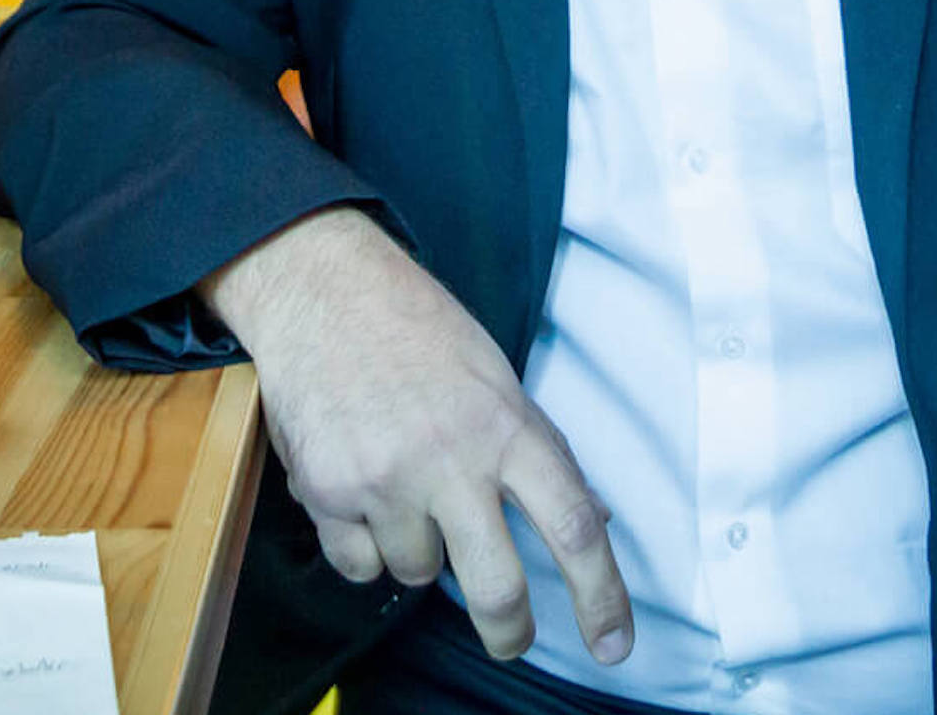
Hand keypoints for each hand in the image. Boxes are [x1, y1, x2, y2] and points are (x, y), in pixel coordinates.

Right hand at [204, 207, 633, 666]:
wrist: (323, 290)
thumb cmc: (419, 330)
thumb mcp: (498, 378)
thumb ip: (541, 452)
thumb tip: (594, 521)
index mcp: (507, 427)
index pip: (574, 528)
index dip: (602, 598)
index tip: (613, 646)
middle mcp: (450, 459)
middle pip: (498, 587)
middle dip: (509, 629)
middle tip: (511, 637)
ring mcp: (384, 479)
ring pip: (418, 573)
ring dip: (418, 551)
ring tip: (402, 487)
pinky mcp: (326, 491)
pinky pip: (358, 565)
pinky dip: (362, 545)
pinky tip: (359, 489)